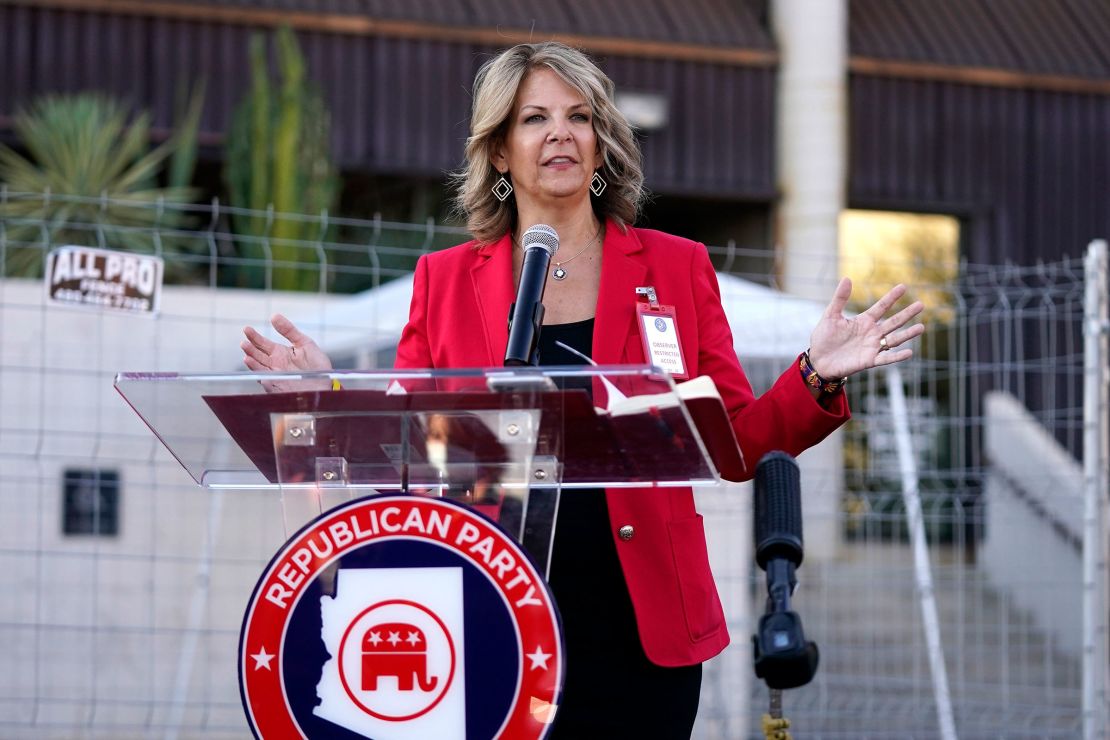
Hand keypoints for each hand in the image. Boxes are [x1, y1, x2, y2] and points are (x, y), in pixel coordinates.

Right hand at [242, 314, 332, 390]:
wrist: (325, 385)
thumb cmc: (317, 367)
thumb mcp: (305, 343)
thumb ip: (289, 330)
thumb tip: (274, 316)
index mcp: (281, 353)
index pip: (263, 344)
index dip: (254, 336)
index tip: (246, 329)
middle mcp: (275, 364)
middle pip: (258, 354)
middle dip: (250, 347)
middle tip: (244, 340)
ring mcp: (275, 375)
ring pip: (258, 366)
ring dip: (251, 359)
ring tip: (245, 350)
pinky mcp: (277, 386)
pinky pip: (265, 378)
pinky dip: (258, 372)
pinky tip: (253, 363)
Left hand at [807, 278, 924, 378]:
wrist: (818, 360)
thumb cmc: (823, 338)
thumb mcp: (830, 316)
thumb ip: (840, 299)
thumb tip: (848, 278)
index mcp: (863, 321)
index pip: (881, 307)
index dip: (891, 297)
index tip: (903, 286)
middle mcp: (872, 333)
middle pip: (893, 321)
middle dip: (907, 314)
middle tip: (921, 304)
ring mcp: (872, 347)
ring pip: (894, 339)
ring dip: (908, 334)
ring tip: (922, 327)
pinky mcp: (869, 361)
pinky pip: (886, 359)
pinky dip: (897, 356)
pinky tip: (909, 352)